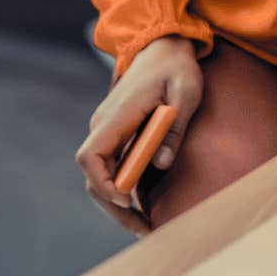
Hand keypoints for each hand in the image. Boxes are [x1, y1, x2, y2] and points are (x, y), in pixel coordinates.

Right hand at [76, 35, 202, 235]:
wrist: (164, 46)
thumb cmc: (177, 68)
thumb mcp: (186, 91)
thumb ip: (174, 126)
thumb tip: (160, 163)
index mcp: (116, 116)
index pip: (90, 156)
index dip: (104, 182)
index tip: (127, 199)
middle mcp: (104, 125)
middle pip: (94, 176)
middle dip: (114, 206)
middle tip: (143, 229)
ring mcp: (108, 131)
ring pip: (101, 176)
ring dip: (118, 203)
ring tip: (145, 227)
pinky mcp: (117, 135)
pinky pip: (112, 167)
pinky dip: (123, 189)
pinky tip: (143, 207)